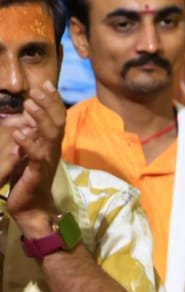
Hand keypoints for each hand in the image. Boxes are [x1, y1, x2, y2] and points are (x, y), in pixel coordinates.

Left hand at [3, 83, 64, 233]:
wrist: (32, 208)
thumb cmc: (29, 180)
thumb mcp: (29, 154)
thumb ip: (32, 136)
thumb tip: (29, 116)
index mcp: (52, 144)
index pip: (57, 117)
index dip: (52, 100)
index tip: (45, 84)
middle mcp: (53, 149)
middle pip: (57, 122)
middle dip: (47, 104)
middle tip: (37, 89)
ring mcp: (47, 160)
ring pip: (49, 135)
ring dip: (40, 118)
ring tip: (29, 104)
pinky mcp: (37, 172)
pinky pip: (35, 154)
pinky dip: (27, 142)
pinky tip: (20, 131)